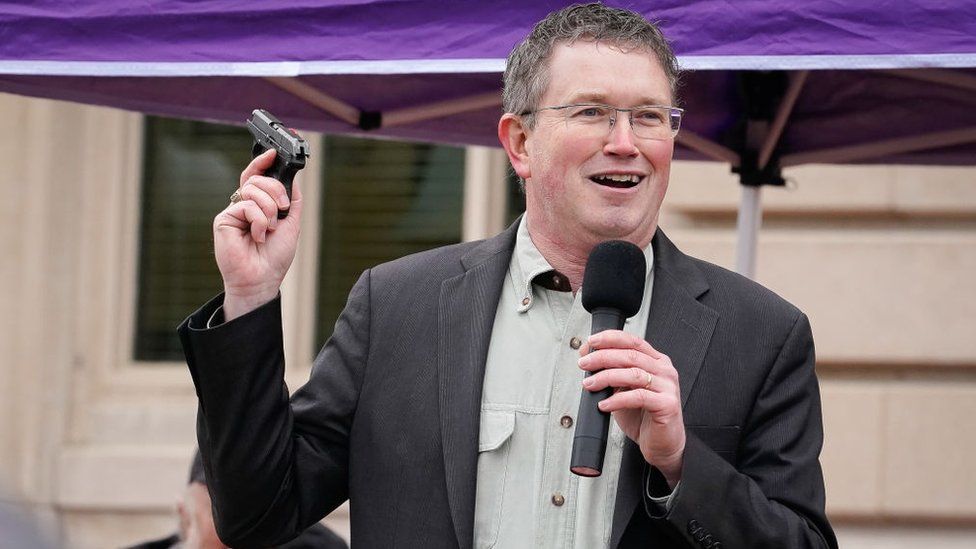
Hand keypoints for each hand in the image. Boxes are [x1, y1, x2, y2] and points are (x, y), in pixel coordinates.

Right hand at [214, 149, 302, 320]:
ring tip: (270, 229)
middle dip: (275, 190)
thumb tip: (292, 176)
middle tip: (282, 208)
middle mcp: (244, 206)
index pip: (257, 176)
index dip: (262, 162)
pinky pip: (246, 205)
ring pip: (252, 189)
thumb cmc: (274, 256)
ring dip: (268, 209)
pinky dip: (259, 220)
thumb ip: (292, 199)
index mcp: (258, 205)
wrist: (262, 278)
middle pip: (257, 179)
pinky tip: (257, 235)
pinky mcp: (223, 219)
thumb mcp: (291, 222)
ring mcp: (233, 212)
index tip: (274, 152)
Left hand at [579, 330, 684, 486]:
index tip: (591, 341)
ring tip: (589, 384)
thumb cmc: (643, 416)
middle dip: (603, 357)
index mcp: (656, 361)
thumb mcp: (622, 389)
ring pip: (633, 374)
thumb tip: (587, 352)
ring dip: (606, 377)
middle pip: (630, 356)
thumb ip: (610, 370)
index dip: (611, 338)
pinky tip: (604, 405)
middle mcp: (665, 370)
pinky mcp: (667, 404)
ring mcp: (668, 387)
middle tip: (584, 364)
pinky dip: (617, 400)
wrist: (661, 444)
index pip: (633, 341)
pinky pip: (638, 397)